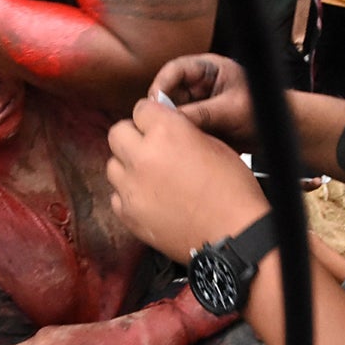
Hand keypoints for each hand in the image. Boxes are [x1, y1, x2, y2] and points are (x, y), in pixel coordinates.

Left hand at [107, 98, 269, 263]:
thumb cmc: (231, 191)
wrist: (231, 234)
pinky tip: (150, 199)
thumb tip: (165, 125)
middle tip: (148, 148)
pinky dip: (129, 195)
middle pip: (117, 134)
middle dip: (132, 137)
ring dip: (128, 167)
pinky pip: (117, 196)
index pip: (140, 110)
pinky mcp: (128, 214)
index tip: (155, 124)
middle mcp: (142, 157)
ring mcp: (131, 187)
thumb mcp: (214, 144)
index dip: (150, 117)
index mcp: (166, 133)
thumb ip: (181, 130)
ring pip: (112, 166)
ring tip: (150, 176)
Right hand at [147, 54, 258, 152]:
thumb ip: (202, 113)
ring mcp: (197, 105)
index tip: (155, 102)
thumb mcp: (231, 110)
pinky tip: (185, 145)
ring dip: (172, 125)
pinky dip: (180, 137)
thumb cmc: (263, 111)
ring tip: (177, 137)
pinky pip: (181, 128)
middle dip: (164, 110)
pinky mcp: (198, 124)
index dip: (161, 84)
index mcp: (209, 69)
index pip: (175, 70)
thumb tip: (173, 119)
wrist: (275, 134)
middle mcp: (199, 86)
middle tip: (162, 125)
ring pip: (172, 114)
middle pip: (168, 93)